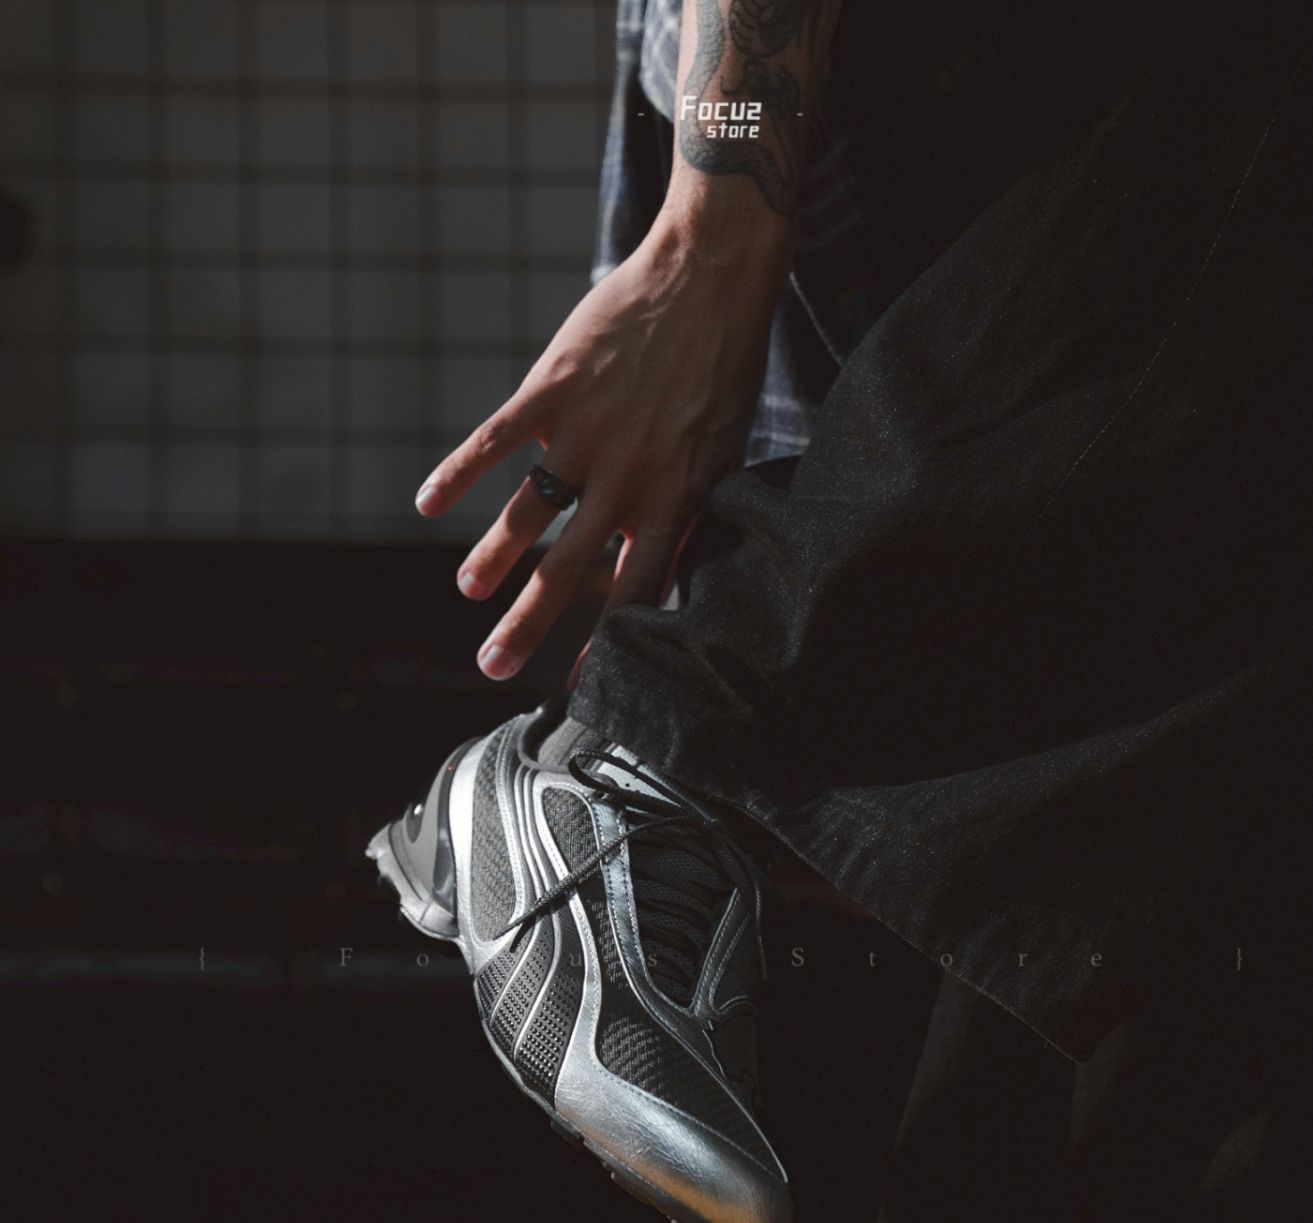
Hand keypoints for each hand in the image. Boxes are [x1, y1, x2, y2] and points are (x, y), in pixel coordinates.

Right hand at [414, 217, 788, 679]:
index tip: (579, 690)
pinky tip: (428, 504)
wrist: (707, 278)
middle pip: (566, 570)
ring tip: (470, 592)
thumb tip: (673, 569)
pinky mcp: (552, 390)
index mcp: (669, 502)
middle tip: (492, 666)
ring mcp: (584, 435)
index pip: (633, 592)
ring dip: (493, 558)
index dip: (604, 645)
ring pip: (527, 514)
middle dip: (527, 625)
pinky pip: (495, 441)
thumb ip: (690, 511)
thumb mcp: (722, 454)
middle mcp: (623, 481)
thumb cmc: (722, 370)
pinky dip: (458, 473)